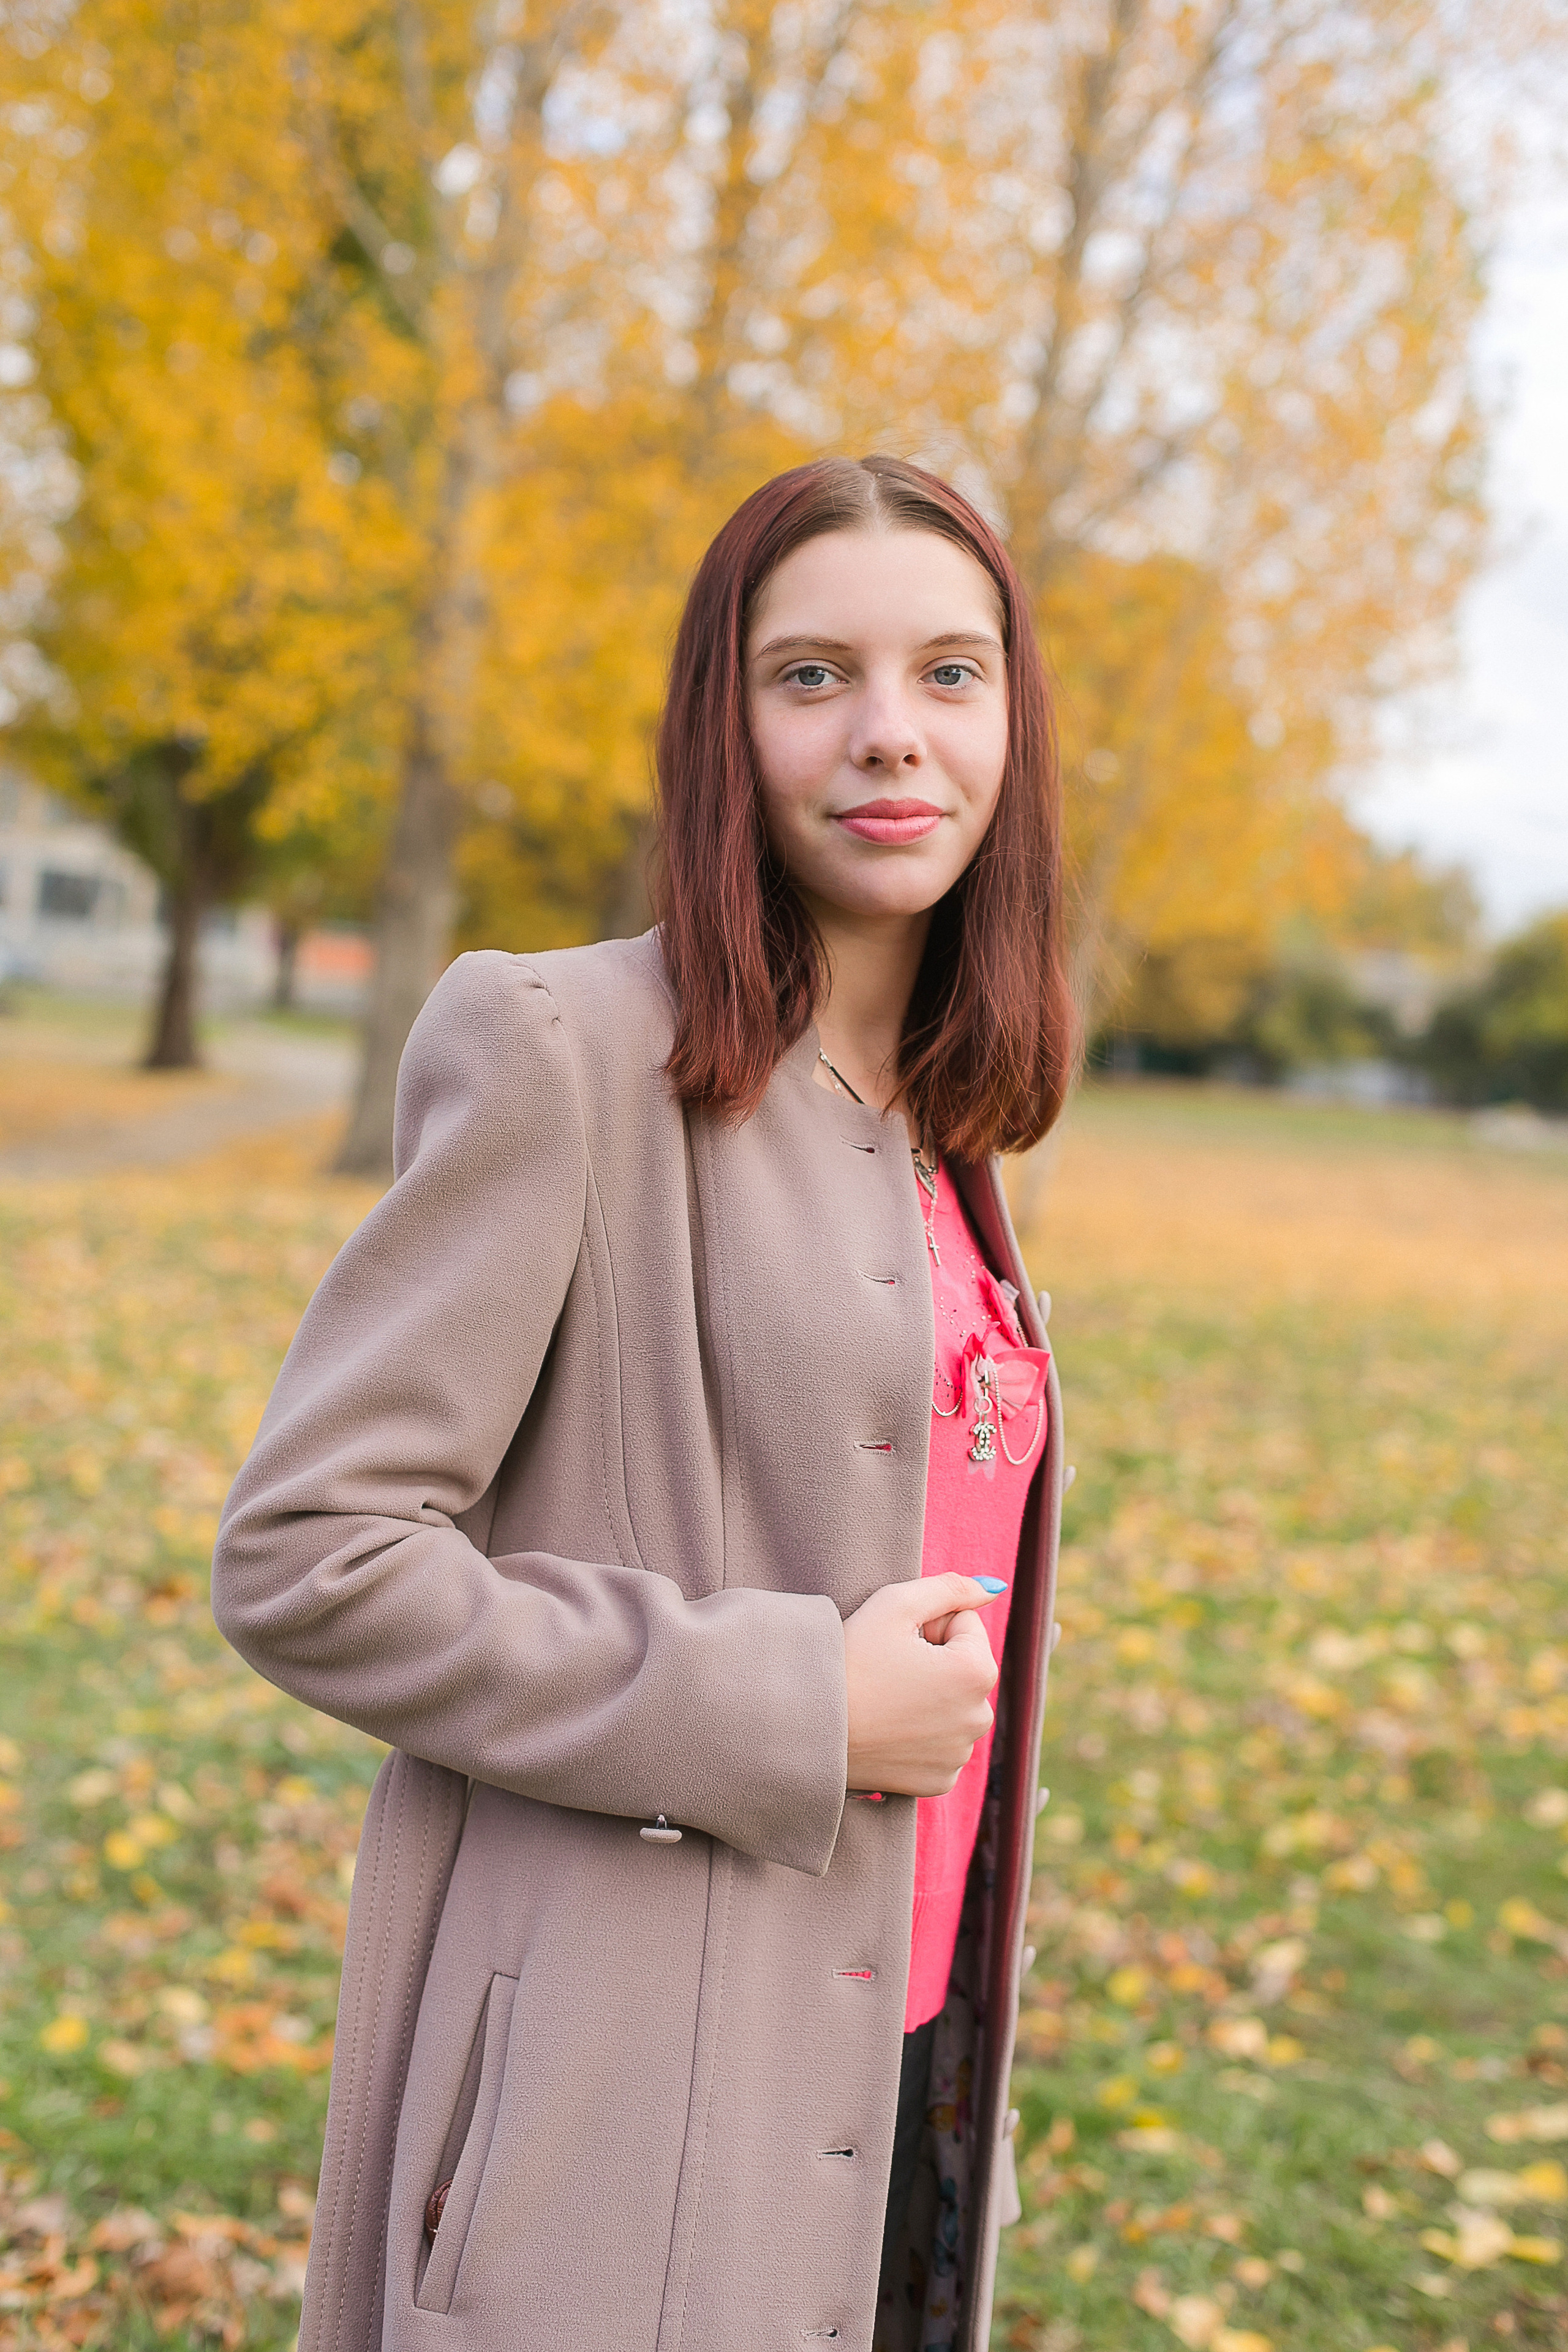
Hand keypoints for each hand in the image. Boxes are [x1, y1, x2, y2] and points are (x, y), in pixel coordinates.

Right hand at [843, 1574, 1003, 1797]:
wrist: (807, 1728)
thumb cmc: (850, 1659)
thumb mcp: (895, 1604)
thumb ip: (950, 1587)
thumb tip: (992, 1587)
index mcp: (977, 1672)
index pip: (965, 1625)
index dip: (928, 1625)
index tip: (896, 1642)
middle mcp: (979, 1718)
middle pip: (963, 1667)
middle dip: (934, 1661)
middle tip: (887, 1671)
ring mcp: (960, 1755)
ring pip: (953, 1705)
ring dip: (929, 1697)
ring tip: (885, 1700)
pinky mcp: (940, 1781)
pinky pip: (941, 1743)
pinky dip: (920, 1735)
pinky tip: (888, 1729)